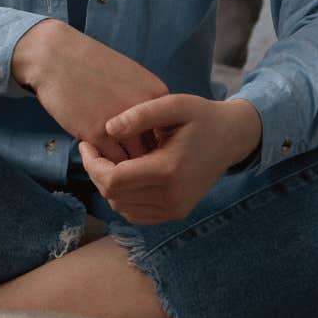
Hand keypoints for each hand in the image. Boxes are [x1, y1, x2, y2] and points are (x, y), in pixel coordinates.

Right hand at [12, 20, 168, 161]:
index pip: (167, 136)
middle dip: (143, 163)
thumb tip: (149, 134)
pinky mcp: (96, 133)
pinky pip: (109, 163)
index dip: (155, 147)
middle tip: (130, 167)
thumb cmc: (90, 66)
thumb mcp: (129, 77)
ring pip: (133, 163)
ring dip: (124, 169)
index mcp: (157, 96)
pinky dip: (104, 166)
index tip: (141, 151)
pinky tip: (95, 158)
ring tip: (112, 167)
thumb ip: (144, 104)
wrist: (55, 55)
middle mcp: (145, 111)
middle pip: (155, 152)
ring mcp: (122, 123)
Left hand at [78, 95, 262, 224]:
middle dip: (96, 172)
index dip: (91, 163)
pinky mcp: (176, 213)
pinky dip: (123, 197)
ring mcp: (175, 209)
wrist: (231, 137)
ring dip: (108, 185)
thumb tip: (108, 128)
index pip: (113, 180)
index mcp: (168, 170)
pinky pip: (135, 214)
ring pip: (121, 207)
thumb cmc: (201, 116)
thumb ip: (140, 114)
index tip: (86, 143)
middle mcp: (172, 197)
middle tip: (93, 148)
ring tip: (109, 158)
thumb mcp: (174, 104)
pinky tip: (125, 173)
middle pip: (113, 196)